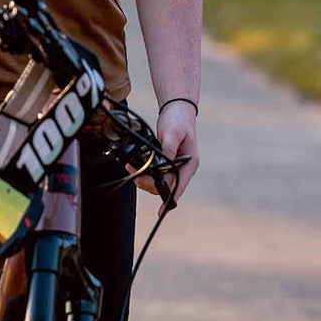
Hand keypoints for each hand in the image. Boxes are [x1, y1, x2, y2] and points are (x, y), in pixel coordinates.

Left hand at [126, 100, 198, 215]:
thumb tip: (162, 162)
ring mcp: (175, 165)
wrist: (178, 110)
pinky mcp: (167, 161)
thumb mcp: (173, 133)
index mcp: (189, 164)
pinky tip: (136, 167)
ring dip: (146, 177)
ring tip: (131, 168)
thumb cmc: (179, 121)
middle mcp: (183, 168)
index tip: (162, 211)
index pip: (179, 186)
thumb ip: (168, 148)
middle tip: (134, 175)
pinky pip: (156, 172)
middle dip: (149, 183)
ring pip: (159, 180)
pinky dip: (146, 171)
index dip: (170, 198)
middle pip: (166, 185)